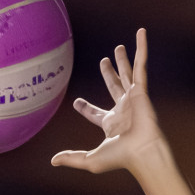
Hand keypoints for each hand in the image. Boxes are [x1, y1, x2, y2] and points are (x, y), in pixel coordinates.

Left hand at [50, 28, 166, 175]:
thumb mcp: (90, 159)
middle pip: (113, 87)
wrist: (142, 152)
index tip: (77, 102)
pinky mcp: (142, 90)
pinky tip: (140, 33)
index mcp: (111, 124)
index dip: (85, 108)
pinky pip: (141, 65)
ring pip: (127, 74)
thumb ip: (71, 158)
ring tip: (119, 47)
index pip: (96, 114)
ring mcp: (133, 99)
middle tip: (103, 61)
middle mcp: (123, 110)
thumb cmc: (120, 158)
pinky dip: (142, 48)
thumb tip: (52, 161)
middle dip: (109, 74)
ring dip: (124, 61)